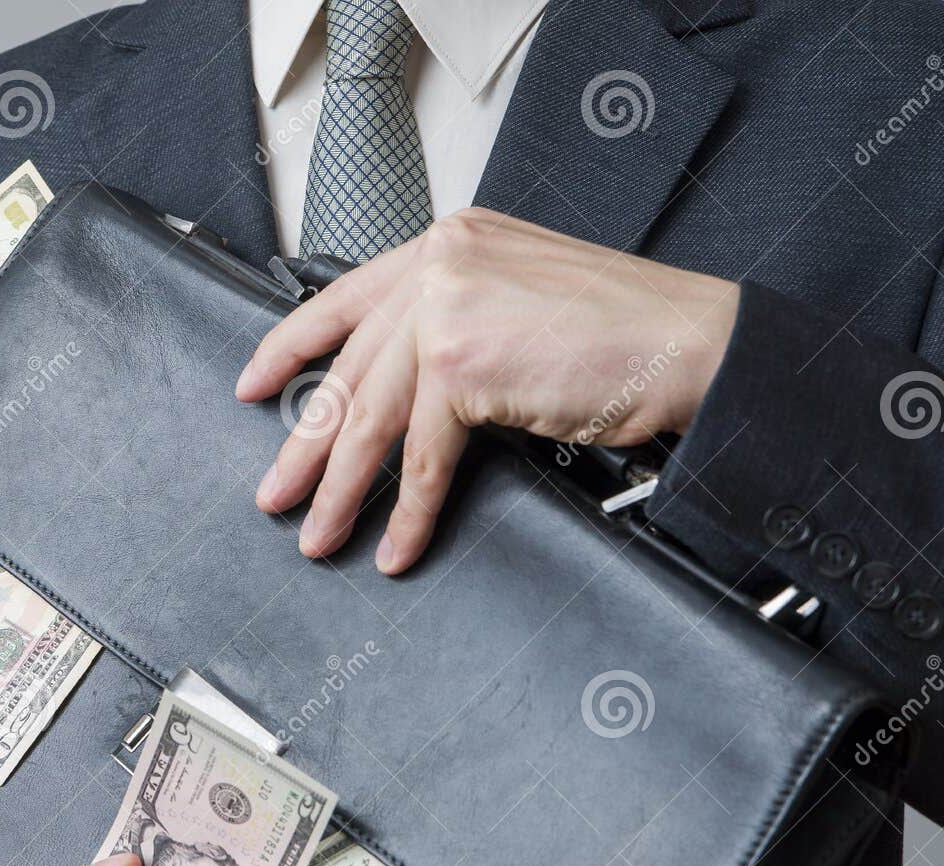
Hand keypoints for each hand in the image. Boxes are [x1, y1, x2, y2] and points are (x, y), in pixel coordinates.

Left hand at [236, 208, 740, 573]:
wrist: (690, 342)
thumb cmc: (623, 330)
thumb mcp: (518, 299)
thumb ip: (453, 321)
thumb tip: (397, 387)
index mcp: (446, 243)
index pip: (342, 298)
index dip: (289, 346)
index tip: (253, 383)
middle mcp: (438, 265)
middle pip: (348, 371)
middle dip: (306, 445)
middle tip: (275, 491)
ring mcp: (446, 309)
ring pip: (369, 418)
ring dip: (339, 490)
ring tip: (319, 534)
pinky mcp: (462, 364)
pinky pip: (420, 456)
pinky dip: (406, 511)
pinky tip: (396, 545)